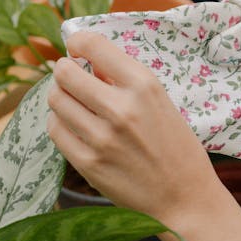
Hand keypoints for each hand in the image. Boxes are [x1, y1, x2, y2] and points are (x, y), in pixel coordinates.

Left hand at [48, 33, 216, 223]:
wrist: (185, 199)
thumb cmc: (177, 147)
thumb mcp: (161, 102)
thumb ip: (125, 80)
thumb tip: (88, 62)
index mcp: (144, 85)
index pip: (93, 45)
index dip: (78, 42)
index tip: (76, 47)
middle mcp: (120, 108)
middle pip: (65, 73)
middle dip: (65, 71)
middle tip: (71, 77)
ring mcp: (101, 138)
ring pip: (56, 100)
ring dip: (61, 97)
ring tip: (75, 103)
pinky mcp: (88, 163)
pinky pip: (55, 130)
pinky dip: (60, 123)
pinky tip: (75, 126)